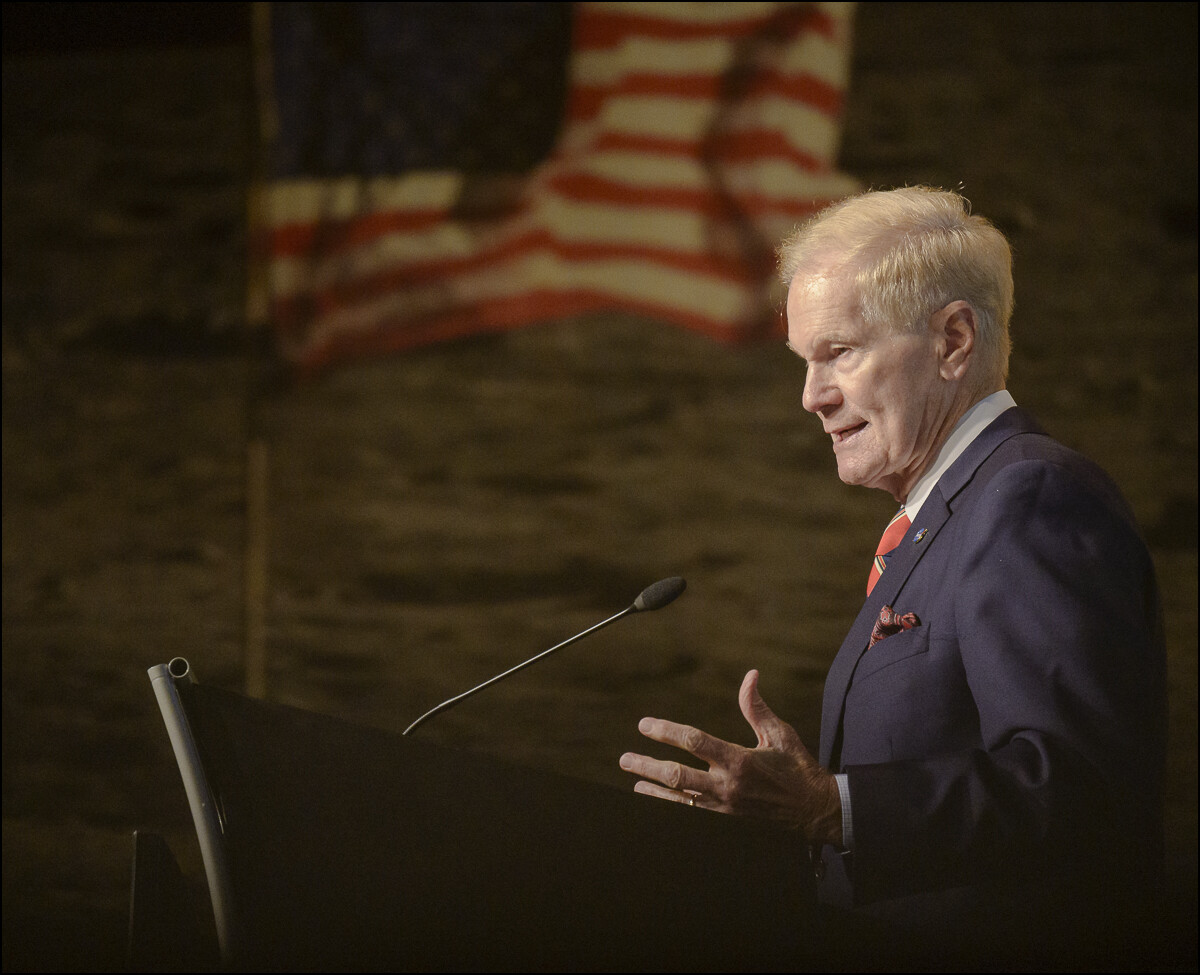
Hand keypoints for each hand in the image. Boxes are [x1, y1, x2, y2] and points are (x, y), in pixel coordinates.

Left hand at [618, 669, 842, 845]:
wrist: (815, 812)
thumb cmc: (797, 768)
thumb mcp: (779, 734)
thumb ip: (756, 707)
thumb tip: (750, 675)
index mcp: (739, 761)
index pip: (693, 742)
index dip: (666, 731)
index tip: (645, 725)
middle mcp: (728, 787)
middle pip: (677, 776)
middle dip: (647, 767)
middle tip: (625, 759)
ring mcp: (725, 810)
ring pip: (679, 801)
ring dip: (654, 792)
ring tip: (635, 784)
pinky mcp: (727, 824)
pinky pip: (692, 817)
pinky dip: (672, 809)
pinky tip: (658, 804)